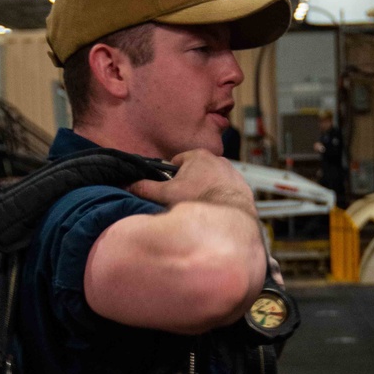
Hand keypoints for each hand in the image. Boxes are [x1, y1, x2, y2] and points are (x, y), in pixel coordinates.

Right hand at [129, 150, 257, 216]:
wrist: (231, 217)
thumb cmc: (199, 201)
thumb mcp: (165, 194)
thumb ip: (146, 188)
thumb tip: (129, 185)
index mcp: (198, 156)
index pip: (177, 162)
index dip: (170, 176)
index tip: (170, 189)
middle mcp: (218, 160)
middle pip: (195, 171)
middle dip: (189, 184)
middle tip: (184, 200)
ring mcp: (232, 173)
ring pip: (211, 181)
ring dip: (205, 190)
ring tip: (200, 206)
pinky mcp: (243, 187)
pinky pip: (227, 191)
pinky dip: (221, 199)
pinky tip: (216, 210)